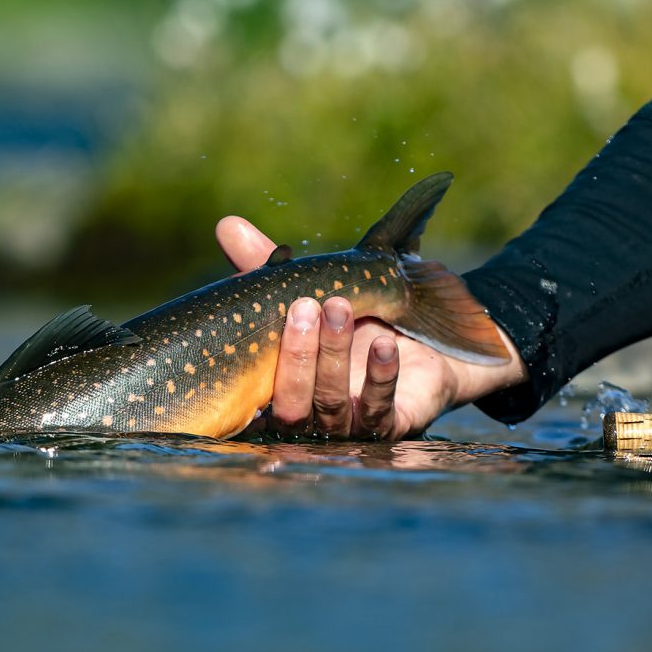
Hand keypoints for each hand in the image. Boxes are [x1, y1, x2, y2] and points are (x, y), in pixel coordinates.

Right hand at [216, 216, 526, 439]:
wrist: (425, 342)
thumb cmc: (356, 318)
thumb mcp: (311, 288)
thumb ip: (266, 265)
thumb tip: (226, 224)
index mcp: (278, 390)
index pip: (253, 388)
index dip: (250, 360)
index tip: (259, 312)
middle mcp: (309, 417)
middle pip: (290, 404)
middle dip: (296, 354)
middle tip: (304, 305)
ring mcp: (349, 426)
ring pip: (331, 404)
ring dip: (333, 354)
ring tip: (340, 307)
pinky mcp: (391, 427)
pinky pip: (380, 408)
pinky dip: (380, 376)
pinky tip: (384, 344)